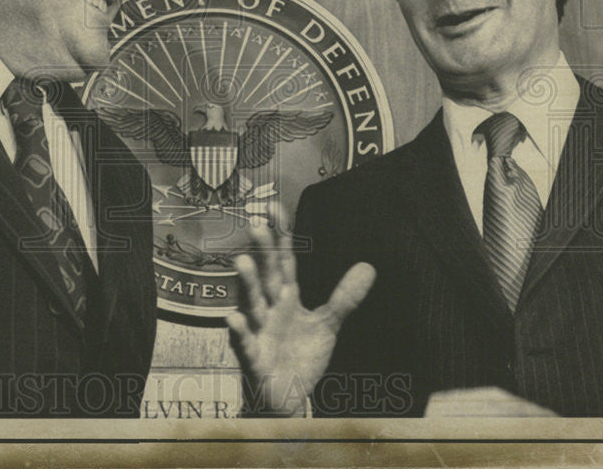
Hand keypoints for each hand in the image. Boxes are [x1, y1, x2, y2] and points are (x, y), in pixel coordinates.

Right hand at [226, 224, 375, 415]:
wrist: (287, 396)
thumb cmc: (300, 356)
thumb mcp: (326, 324)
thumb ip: (344, 297)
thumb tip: (369, 266)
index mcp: (286, 297)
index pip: (284, 260)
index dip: (280, 235)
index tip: (273, 207)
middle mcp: (270, 309)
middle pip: (267, 277)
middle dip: (262, 253)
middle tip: (256, 225)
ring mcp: (260, 332)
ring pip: (253, 305)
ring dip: (247, 285)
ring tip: (242, 261)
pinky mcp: (254, 358)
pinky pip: (246, 344)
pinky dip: (240, 332)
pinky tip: (233, 318)